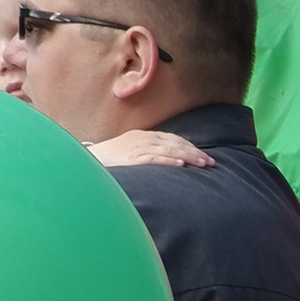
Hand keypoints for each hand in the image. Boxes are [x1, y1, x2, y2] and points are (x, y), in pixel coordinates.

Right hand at [93, 126, 215, 169]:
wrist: (88, 160)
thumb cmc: (112, 159)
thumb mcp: (132, 151)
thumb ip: (150, 153)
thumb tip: (171, 161)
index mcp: (145, 136)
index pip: (173, 139)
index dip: (191, 147)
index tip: (205, 157)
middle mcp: (143, 139)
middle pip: (175, 143)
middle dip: (195, 152)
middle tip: (211, 162)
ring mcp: (137, 148)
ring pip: (168, 149)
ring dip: (188, 156)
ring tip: (203, 164)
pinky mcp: (131, 158)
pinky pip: (153, 158)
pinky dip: (168, 160)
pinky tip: (180, 164)